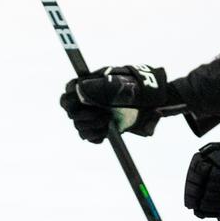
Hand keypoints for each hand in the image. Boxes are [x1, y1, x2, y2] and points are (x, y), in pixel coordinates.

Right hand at [59, 65, 180, 142]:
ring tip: (108, 122)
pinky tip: (106, 131)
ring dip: (91, 127)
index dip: (71, 99)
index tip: (84, 101)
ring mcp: (94, 116)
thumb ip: (99, 86)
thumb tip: (82, 89)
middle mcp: (87, 102)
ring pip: (79, 127)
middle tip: (102, 115)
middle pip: (71, 113)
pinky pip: (89, 137)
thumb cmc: (135, 88)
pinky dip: (96, 136)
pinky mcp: (101, 129)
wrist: (152, 101)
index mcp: (87, 86)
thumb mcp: (118, 83)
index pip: (68, 93)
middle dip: (84, 116)